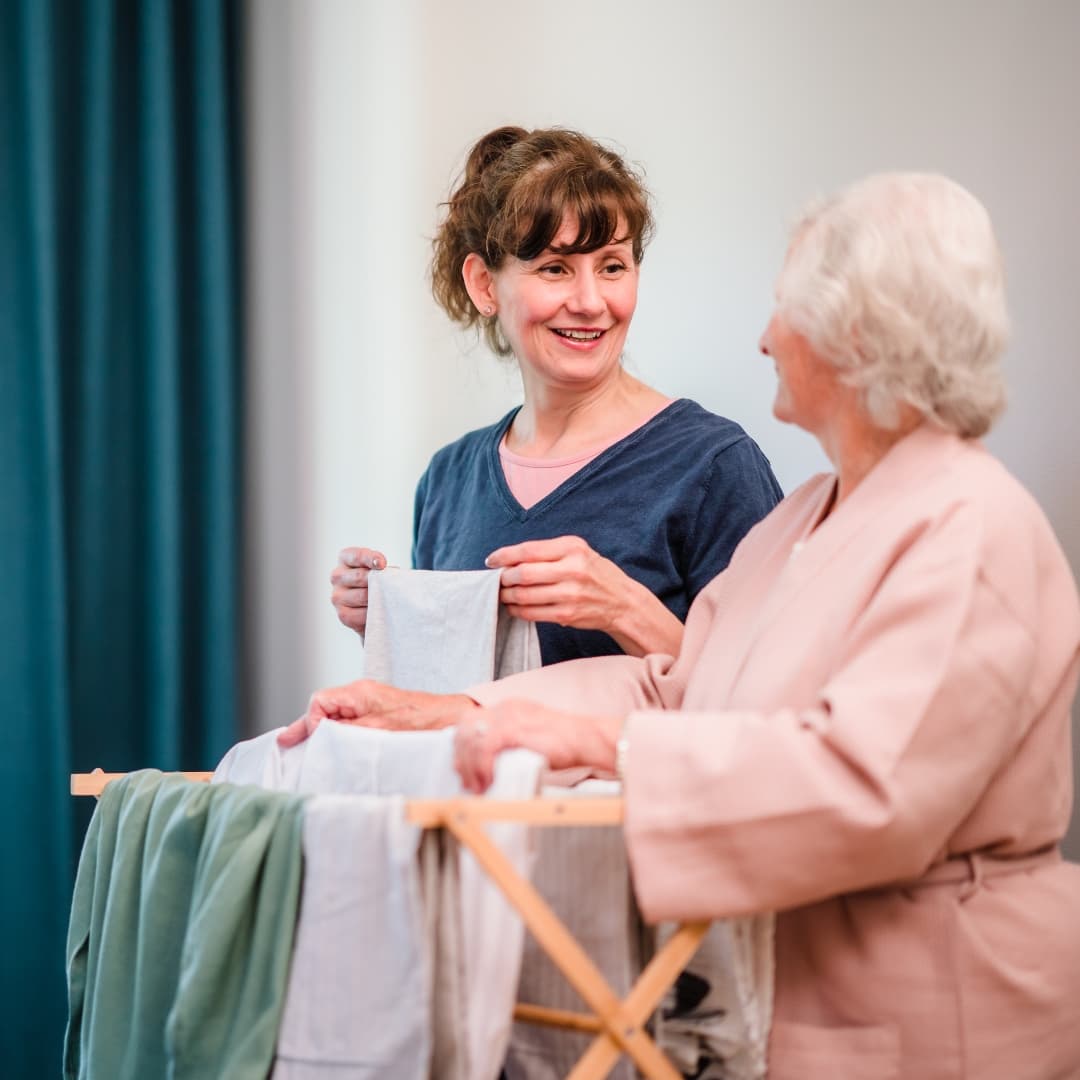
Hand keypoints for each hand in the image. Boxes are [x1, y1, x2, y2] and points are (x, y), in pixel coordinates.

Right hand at [277, 679, 477, 746]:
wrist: (450, 719)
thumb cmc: (419, 723)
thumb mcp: (377, 730)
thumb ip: (345, 730)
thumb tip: (320, 733)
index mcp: (359, 692)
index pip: (320, 701)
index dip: (312, 721)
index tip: (316, 739)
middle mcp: (361, 694)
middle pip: (323, 707)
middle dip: (307, 726)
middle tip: (287, 743)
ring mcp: (369, 703)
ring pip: (335, 715)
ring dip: (322, 731)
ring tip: (305, 748)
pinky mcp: (378, 713)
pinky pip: (349, 721)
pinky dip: (338, 733)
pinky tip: (332, 747)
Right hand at [330, 547, 386, 635]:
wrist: (374, 606)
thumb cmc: (379, 581)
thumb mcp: (380, 568)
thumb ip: (381, 567)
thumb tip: (390, 573)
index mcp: (345, 558)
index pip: (357, 556)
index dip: (370, 559)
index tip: (382, 564)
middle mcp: (337, 576)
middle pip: (360, 577)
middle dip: (377, 582)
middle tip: (389, 586)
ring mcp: (337, 596)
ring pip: (362, 596)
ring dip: (378, 598)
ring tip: (387, 599)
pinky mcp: (342, 614)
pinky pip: (360, 614)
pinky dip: (373, 613)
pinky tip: (379, 611)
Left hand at [453, 699, 620, 793]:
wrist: (584, 738)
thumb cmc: (564, 742)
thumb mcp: (530, 736)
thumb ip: (510, 742)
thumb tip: (489, 762)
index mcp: (508, 707)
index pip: (471, 720)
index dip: (463, 744)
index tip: (463, 766)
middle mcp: (504, 708)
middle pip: (465, 728)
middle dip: (461, 756)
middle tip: (466, 780)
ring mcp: (508, 717)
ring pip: (471, 740)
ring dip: (469, 767)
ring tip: (476, 786)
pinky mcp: (513, 729)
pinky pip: (485, 749)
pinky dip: (482, 768)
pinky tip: (487, 781)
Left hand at [486, 536, 682, 657]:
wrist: (622, 602)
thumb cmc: (594, 573)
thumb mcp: (578, 552)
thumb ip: (548, 553)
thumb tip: (509, 560)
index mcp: (572, 548)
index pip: (528, 550)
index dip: (504, 556)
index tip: (491, 561)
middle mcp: (572, 569)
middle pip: (523, 574)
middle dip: (504, 578)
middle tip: (499, 580)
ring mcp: (570, 594)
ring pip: (524, 595)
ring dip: (508, 596)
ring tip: (504, 594)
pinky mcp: (567, 614)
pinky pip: (532, 613)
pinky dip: (518, 611)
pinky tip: (515, 607)